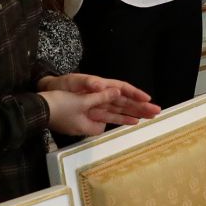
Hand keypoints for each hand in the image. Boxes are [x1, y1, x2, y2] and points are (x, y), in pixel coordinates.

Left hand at [38, 74, 160, 134]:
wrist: (47, 98)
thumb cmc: (63, 86)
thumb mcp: (74, 82)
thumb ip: (91, 85)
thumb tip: (105, 86)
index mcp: (101, 85)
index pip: (123, 88)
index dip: (135, 93)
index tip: (147, 99)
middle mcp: (104, 94)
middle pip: (126, 100)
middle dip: (141, 105)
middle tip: (157, 111)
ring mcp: (100, 105)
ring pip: (122, 109)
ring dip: (135, 113)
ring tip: (150, 117)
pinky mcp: (95, 114)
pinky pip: (112, 117)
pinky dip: (123, 119)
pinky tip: (134, 122)